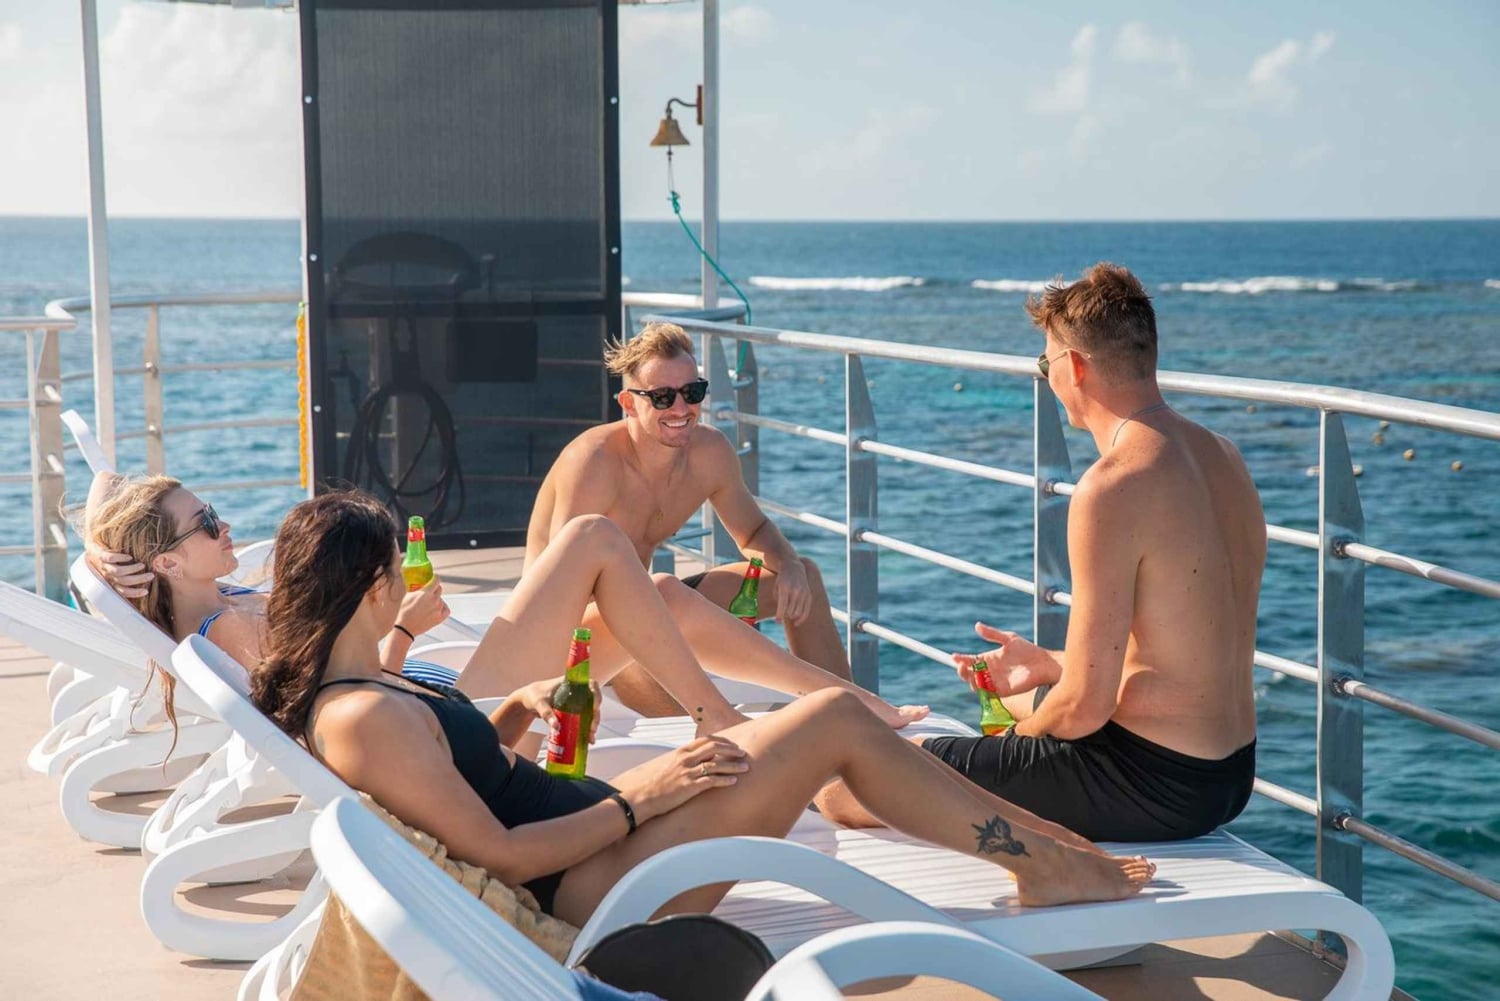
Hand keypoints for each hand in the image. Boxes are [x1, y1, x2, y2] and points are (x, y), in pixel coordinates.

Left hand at [86, 544, 152, 598]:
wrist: (91, 546)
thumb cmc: (107, 559)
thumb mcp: (115, 570)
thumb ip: (128, 575)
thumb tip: (148, 579)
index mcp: (111, 581)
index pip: (123, 591)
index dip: (134, 593)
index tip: (146, 591)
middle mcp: (107, 575)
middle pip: (124, 581)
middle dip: (139, 580)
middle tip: (151, 575)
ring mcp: (103, 565)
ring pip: (118, 572)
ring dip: (132, 569)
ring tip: (142, 565)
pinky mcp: (100, 555)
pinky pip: (110, 558)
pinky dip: (121, 558)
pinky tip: (129, 557)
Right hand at [395, 579, 449, 637]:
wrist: (406, 627)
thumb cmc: (405, 612)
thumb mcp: (408, 595)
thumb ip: (417, 588)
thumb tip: (420, 584)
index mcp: (426, 592)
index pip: (437, 580)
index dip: (435, 578)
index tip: (434, 578)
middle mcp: (434, 600)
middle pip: (439, 589)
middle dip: (435, 589)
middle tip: (430, 592)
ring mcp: (438, 609)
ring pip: (441, 600)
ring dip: (437, 600)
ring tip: (428, 604)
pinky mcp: (440, 617)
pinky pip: (446, 609)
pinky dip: (443, 608)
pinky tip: (437, 608)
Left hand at [516, 677, 604, 743]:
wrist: (527, 701)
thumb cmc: (533, 695)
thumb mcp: (539, 703)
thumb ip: (546, 713)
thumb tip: (556, 726)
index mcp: (571, 683)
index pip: (591, 684)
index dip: (596, 694)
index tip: (595, 707)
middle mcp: (576, 692)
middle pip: (593, 702)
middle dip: (595, 716)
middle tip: (592, 729)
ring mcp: (575, 702)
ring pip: (590, 712)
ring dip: (592, 724)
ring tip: (590, 737)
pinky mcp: (572, 712)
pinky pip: (583, 719)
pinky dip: (585, 728)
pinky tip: (586, 738)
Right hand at [612, 736, 748, 822]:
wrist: (644, 797)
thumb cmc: (656, 784)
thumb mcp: (670, 766)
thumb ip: (685, 760)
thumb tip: (700, 760)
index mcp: (681, 752)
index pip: (706, 740)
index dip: (722, 741)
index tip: (733, 744)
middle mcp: (686, 759)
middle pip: (714, 748)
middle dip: (731, 749)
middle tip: (743, 753)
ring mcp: (688, 772)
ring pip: (716, 764)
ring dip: (733, 765)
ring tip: (745, 767)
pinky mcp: (689, 786)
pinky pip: (711, 781)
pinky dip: (725, 780)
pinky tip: (734, 782)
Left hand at [772, 559, 811, 625]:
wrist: (794, 567)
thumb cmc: (782, 579)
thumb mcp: (776, 587)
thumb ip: (778, 601)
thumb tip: (780, 617)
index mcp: (785, 588)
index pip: (782, 606)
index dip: (779, 616)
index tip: (777, 621)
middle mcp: (795, 591)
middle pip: (790, 611)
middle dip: (785, 615)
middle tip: (781, 614)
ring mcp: (803, 593)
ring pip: (798, 613)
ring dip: (791, 616)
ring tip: (787, 614)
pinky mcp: (809, 595)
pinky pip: (806, 612)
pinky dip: (801, 619)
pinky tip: (796, 623)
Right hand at [951, 621, 1045, 695]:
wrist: (1042, 664)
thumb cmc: (1027, 650)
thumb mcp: (1008, 638)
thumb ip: (992, 634)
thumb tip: (977, 625)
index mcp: (988, 659)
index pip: (970, 660)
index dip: (960, 659)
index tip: (954, 656)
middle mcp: (989, 672)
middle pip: (969, 674)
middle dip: (961, 670)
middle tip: (961, 665)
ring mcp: (994, 682)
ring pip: (975, 684)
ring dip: (969, 679)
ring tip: (968, 672)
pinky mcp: (1001, 692)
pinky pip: (986, 693)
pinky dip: (980, 689)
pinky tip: (978, 681)